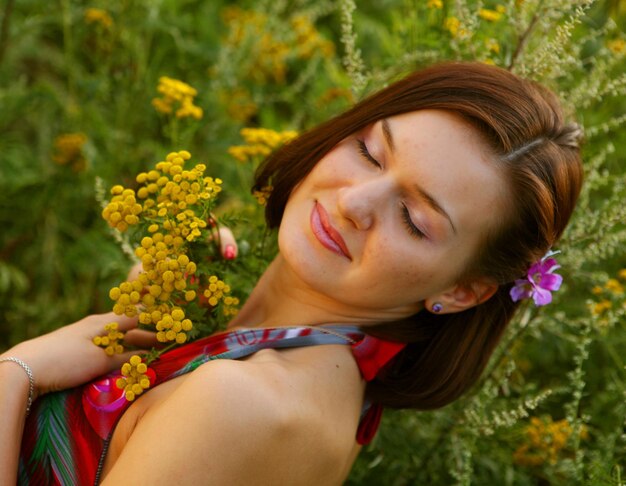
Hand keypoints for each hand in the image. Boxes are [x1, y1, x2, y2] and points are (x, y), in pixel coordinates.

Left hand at [1, 312, 155, 396]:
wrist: (26, 368)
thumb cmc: (66, 359)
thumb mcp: (99, 360)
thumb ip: (124, 358)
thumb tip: (147, 357)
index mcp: (103, 322)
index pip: (137, 314)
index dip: (156, 317)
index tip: (174, 320)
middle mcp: (96, 327)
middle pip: (129, 327)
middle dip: (150, 333)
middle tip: (170, 340)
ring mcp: (86, 338)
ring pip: (119, 339)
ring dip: (136, 344)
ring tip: (154, 351)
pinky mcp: (78, 352)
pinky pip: (107, 349)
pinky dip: (121, 353)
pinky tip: (127, 361)